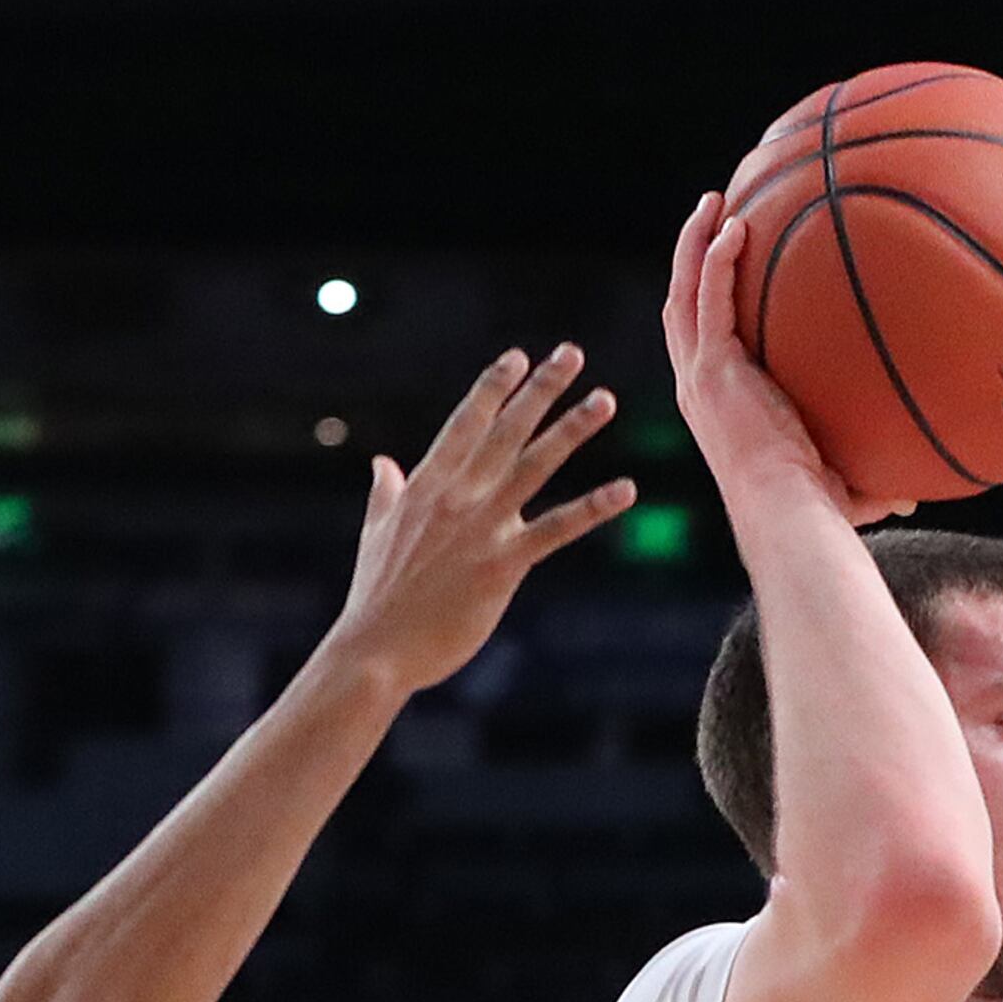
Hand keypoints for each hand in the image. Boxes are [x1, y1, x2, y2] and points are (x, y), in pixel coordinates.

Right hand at [325, 348, 630, 696]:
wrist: (376, 649)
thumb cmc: (376, 598)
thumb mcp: (376, 534)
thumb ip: (386, 493)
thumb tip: (381, 463)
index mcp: (426, 485)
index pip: (466, 423)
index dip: (493, 388)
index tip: (517, 357)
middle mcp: (457, 496)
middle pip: (506, 430)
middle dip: (540, 388)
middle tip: (570, 352)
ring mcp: (481, 527)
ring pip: (535, 466)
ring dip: (572, 429)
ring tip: (605, 399)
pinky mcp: (502, 565)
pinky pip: (557, 530)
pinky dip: (593, 508)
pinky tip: (626, 489)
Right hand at [663, 192, 912, 527]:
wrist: (789, 512)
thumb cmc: (813, 512)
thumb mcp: (839, 484)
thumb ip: (869, 478)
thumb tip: (912, 492)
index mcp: (715, 405)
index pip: (699, 340)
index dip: (703, 297)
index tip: (721, 262)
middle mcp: (697, 387)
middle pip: (680, 303)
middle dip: (690, 254)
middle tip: (711, 212)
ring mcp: (701, 376)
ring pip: (683, 291)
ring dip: (694, 243)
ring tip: (713, 201)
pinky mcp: (713, 369)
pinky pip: (709, 298)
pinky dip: (717, 260)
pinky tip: (735, 226)